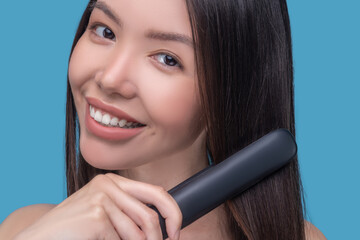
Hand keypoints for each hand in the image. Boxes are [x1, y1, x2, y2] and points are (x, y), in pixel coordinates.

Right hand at [14, 173, 181, 239]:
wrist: (39, 238)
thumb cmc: (73, 230)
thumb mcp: (105, 214)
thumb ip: (129, 213)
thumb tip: (161, 226)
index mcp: (113, 181)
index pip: (156, 191)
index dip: (172, 212)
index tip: (175, 231)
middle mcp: (109, 183)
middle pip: (153, 208)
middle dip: (164, 231)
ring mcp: (102, 196)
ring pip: (140, 228)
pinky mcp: (97, 214)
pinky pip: (122, 239)